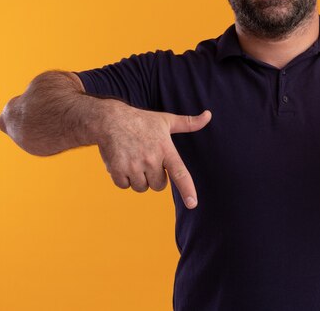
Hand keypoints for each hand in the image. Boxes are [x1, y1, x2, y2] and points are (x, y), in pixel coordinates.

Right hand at [96, 101, 211, 207]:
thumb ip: (189, 123)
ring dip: (138, 178)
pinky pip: (124, 186)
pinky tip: (121, 161)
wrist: (110, 119)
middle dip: (154, 177)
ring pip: (141, 187)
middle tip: (147, 159)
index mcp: (165, 149)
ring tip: (133, 159)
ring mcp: (133, 165)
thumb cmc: (142, 121)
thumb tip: (209, 115)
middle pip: (159, 186)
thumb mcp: (167, 120)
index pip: (180, 173)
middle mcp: (151, 159)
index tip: (193, 204)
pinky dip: (122, 178)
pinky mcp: (117, 169)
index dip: (187, 190)